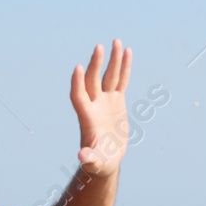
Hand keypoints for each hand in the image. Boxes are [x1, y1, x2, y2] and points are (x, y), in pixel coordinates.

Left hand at [70, 39, 131, 176]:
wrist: (106, 158)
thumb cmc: (98, 163)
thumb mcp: (95, 163)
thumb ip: (89, 159)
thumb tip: (82, 157)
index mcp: (87, 118)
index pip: (79, 96)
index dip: (77, 83)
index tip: (77, 68)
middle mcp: (94, 105)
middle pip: (93, 81)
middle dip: (96, 65)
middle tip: (99, 47)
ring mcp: (105, 101)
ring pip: (108, 76)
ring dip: (112, 60)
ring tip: (117, 42)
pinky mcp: (116, 101)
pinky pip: (120, 80)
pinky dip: (124, 67)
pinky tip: (128, 52)